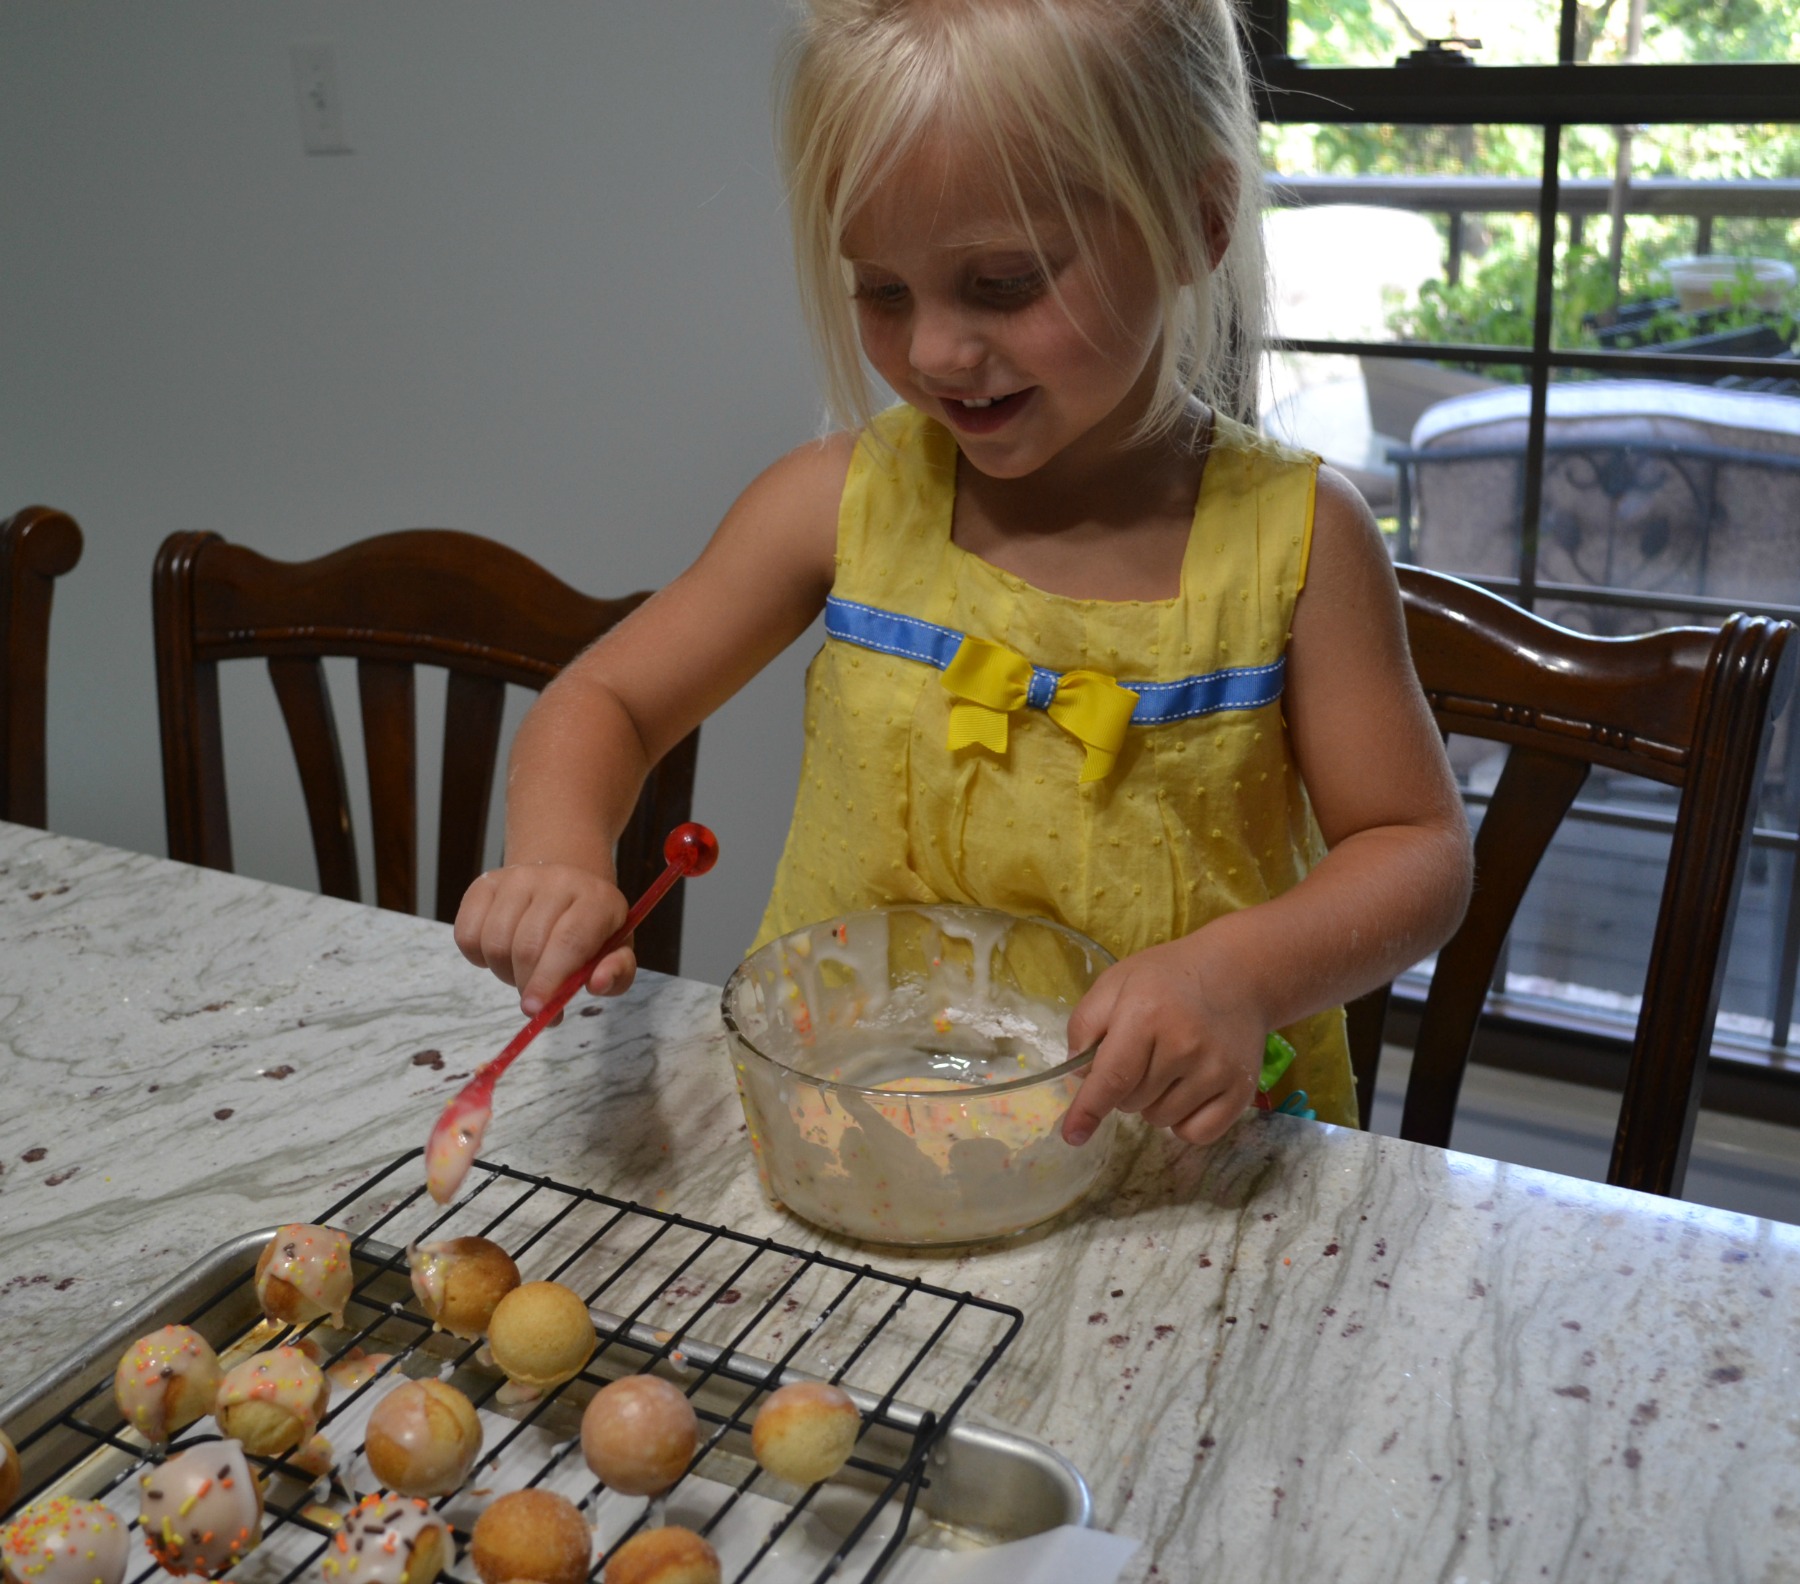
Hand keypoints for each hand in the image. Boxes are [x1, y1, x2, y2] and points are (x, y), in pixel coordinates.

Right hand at [453, 864, 633, 1014]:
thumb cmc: (591, 930)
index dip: (550, 980)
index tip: (535, 1011)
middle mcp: (558, 880)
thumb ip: (616, 973)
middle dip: (526, 985)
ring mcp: (518, 878)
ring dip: (504, 971)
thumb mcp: (616, 952)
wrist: (565, 888)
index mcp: (597, 899)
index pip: (569, 941)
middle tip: (534, 1000)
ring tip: (523, 969)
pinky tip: (502, 952)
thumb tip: (598, 983)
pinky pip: (467, 934)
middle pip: (528, 946)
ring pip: (495, 942)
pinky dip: (478, 957)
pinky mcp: (486, 883)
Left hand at [1060, 936, 1265, 1147]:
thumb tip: (1080, 1077)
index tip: (1073, 1136)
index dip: (1088, 1109)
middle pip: (1131, 1102)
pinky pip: (1197, 1134)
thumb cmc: (1168, 978)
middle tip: (1144, 1053)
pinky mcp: (1240, 1091)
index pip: (1111, 1077)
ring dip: (1155, 1103)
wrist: (1238, 973)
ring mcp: (1216, 1071)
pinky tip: (1189, 1091)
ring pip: (1162, 1120)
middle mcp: (1184, 1046)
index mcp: (1146, 1016)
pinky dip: (1185, 1122)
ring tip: (1170, 1066)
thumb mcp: (1116, 983)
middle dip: (1125, 1088)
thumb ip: (1086, 1025)